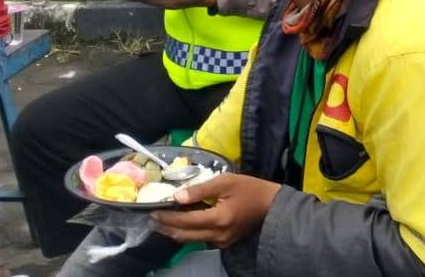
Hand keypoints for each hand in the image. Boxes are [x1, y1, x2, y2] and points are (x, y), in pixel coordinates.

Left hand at [152, 173, 280, 247]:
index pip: (185, 221)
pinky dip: (189, 232)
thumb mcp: (226, 181)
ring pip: (191, 239)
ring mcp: (221, 242)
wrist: (272, 205)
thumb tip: (176, 197)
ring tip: (162, 222)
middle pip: (184, 235)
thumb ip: (200, 189)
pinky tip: (184, 223)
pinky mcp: (224, 243)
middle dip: (166, 228)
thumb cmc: (250, 188)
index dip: (167, 218)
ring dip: (176, 231)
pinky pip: (201, 239)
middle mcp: (217, 235)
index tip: (153, 212)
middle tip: (152, 220)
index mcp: (218, 218)